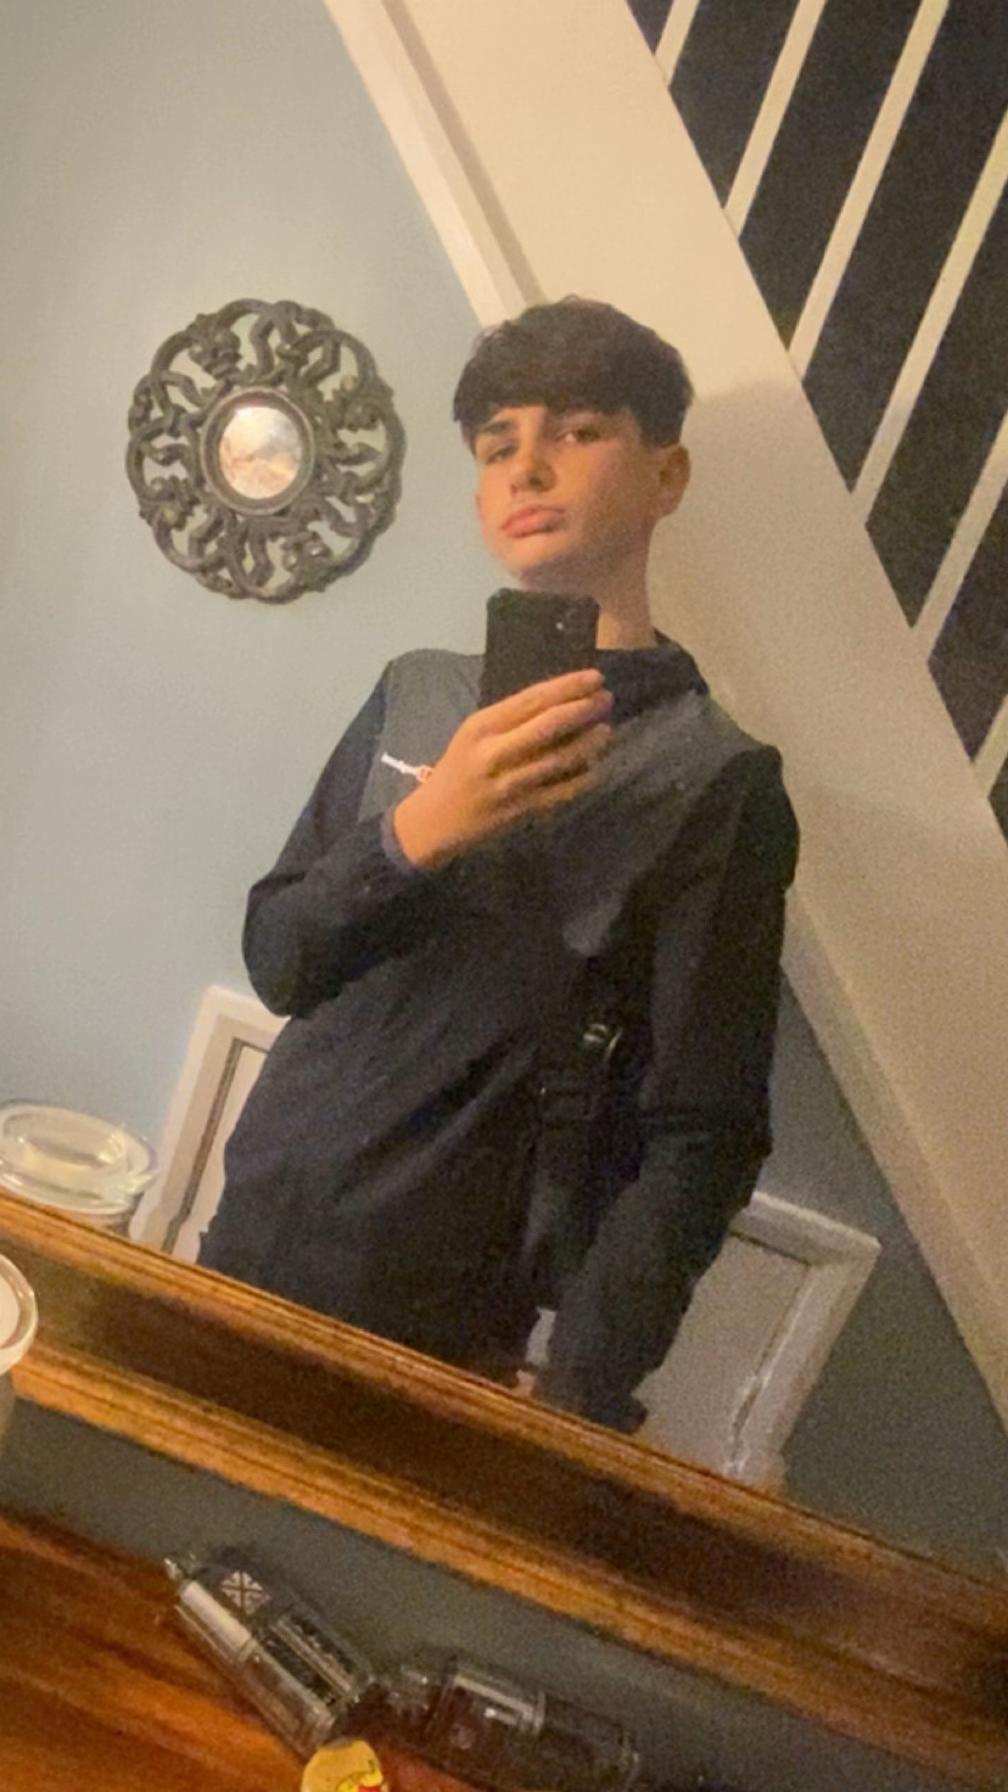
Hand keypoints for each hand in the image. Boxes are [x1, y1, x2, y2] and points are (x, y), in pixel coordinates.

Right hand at [392, 668, 612, 868]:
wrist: (433, 822)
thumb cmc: (457, 770)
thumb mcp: (473, 736)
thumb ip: (510, 720)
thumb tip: (560, 702)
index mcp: (482, 727)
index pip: (531, 700)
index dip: (567, 686)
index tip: (594, 677)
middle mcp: (495, 753)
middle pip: (548, 726)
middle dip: (583, 709)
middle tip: (606, 698)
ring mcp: (509, 784)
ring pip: (559, 759)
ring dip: (588, 743)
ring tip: (606, 730)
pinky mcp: (521, 811)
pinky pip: (561, 792)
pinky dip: (582, 779)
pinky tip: (596, 767)